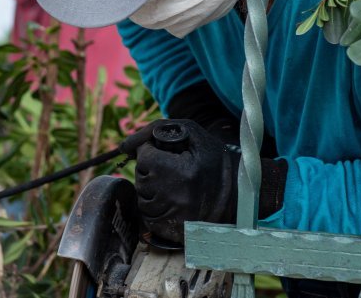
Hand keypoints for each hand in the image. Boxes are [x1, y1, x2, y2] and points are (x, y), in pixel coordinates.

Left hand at [131, 120, 238, 243]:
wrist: (236, 193)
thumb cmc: (211, 159)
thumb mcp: (190, 133)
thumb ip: (155, 129)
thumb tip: (124, 145)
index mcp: (183, 172)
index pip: (145, 158)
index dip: (151, 152)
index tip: (165, 154)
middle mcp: (176, 197)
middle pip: (141, 178)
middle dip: (150, 170)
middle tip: (170, 169)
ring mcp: (174, 217)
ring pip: (142, 198)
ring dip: (151, 189)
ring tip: (172, 184)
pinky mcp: (172, 230)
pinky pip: (147, 217)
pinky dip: (154, 206)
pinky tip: (170, 199)